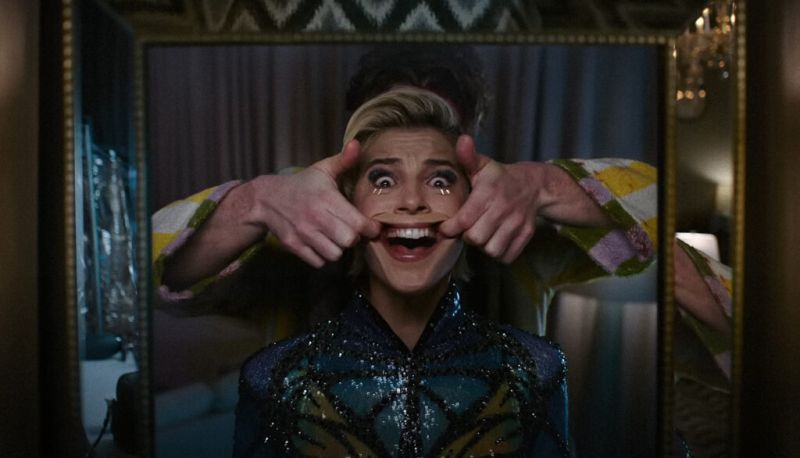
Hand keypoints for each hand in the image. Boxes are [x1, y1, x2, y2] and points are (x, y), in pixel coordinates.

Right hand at [251, 140, 379, 267]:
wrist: (265, 198)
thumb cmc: (301, 185)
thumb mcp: (322, 170)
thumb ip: (343, 160)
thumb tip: (357, 144)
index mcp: (326, 198)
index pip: (358, 223)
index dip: (370, 227)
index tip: (370, 226)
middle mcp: (315, 217)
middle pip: (348, 241)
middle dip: (353, 238)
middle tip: (350, 231)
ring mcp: (303, 233)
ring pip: (334, 254)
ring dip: (338, 248)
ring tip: (335, 238)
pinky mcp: (294, 245)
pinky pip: (318, 262)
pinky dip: (322, 257)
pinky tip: (321, 244)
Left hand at [440, 135, 539, 263]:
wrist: (534, 185)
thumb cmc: (499, 178)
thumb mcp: (483, 166)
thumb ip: (468, 157)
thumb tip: (462, 139)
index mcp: (488, 193)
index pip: (463, 220)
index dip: (449, 228)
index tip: (445, 228)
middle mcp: (503, 209)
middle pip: (475, 239)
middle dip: (467, 237)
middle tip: (467, 230)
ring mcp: (517, 224)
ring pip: (491, 250)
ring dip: (483, 246)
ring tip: (482, 235)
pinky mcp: (526, 235)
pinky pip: (507, 257)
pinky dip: (498, 253)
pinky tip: (494, 241)